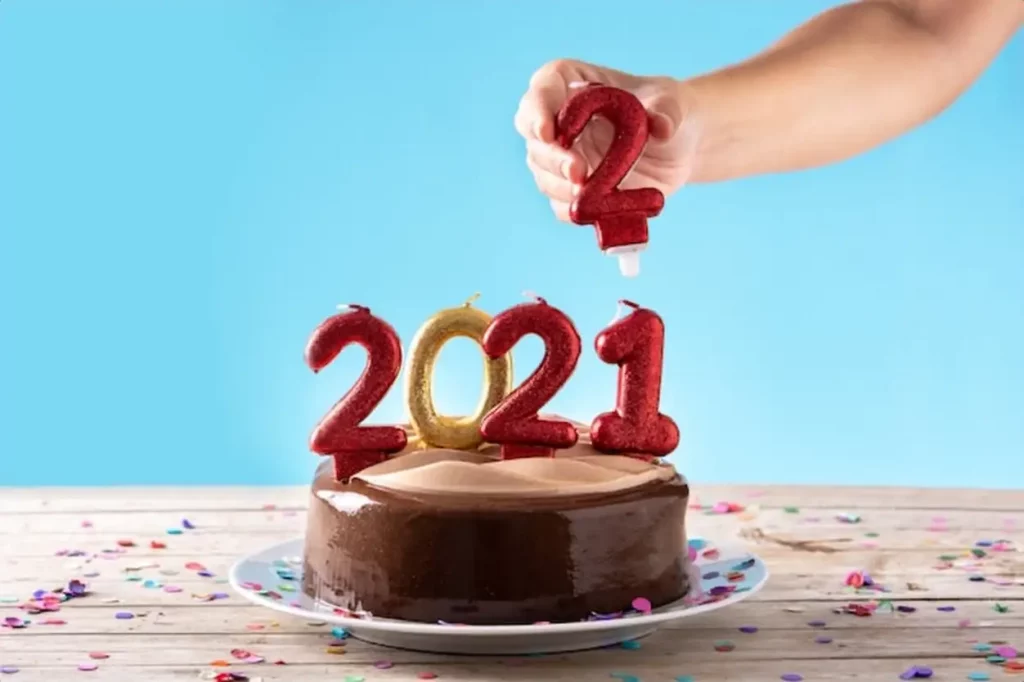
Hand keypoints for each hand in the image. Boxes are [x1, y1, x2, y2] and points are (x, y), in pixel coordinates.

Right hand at [515, 59, 698, 221]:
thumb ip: (667, 110)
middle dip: (551, 157)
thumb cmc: (668, 111)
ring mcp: (562, 158)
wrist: (678, 147)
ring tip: (591, 194)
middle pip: (535, 136)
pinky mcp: (573, 190)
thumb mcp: (674, 103)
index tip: (547, 131)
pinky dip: (576, 210)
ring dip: (562, 188)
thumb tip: (662, 127)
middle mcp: (560, 120)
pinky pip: (563, 205)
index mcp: (576, 84)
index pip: (545, 86)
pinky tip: (598, 210)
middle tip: (578, 172)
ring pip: (544, 175)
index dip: (538, 107)